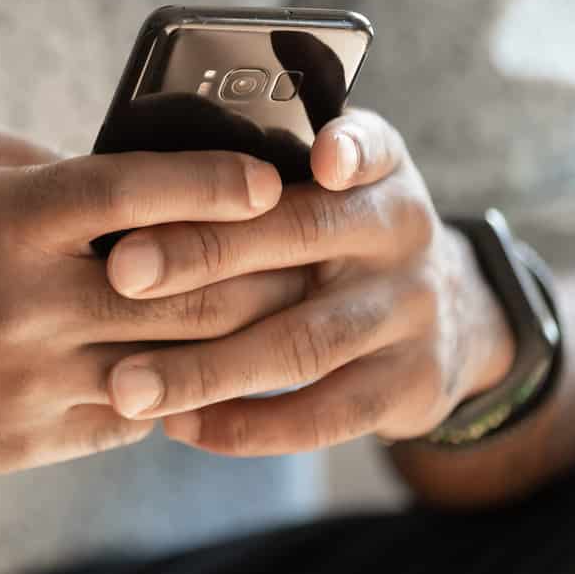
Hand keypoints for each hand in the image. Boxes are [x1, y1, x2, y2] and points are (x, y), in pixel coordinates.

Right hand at [0, 113, 299, 482]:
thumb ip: (44, 157)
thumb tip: (141, 165)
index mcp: (2, 219)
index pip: (135, 192)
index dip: (216, 181)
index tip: (271, 178)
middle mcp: (22, 304)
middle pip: (184, 288)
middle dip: (263, 267)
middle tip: (312, 246)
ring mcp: (28, 381)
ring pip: (176, 362)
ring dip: (243, 336)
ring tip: (289, 308)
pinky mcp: (29, 438)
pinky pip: (137, 416)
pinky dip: (183, 385)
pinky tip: (214, 362)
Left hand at [100, 109, 515, 453]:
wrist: (452, 318)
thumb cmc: (342, 237)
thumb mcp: (335, 186)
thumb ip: (267, 169)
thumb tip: (141, 179)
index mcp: (379, 172)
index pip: (370, 147)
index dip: (348, 150)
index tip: (319, 158)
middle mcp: (402, 234)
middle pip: (301, 237)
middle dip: (203, 253)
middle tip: (122, 271)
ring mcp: (410, 313)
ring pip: (302, 343)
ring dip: (206, 368)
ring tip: (129, 383)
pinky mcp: (408, 386)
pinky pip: (321, 415)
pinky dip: (247, 426)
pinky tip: (181, 424)